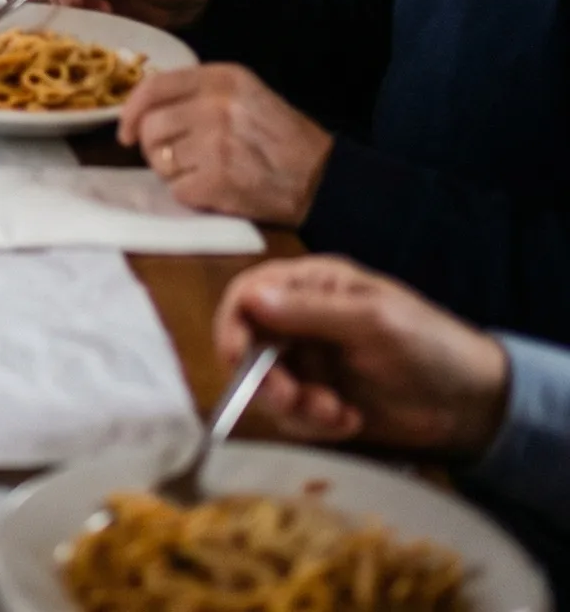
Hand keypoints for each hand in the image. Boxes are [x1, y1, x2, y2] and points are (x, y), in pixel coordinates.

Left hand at [120, 63, 333, 224]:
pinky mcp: (219, 181)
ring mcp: (216, 144)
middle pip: (150, 127)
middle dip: (153, 147)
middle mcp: (216, 105)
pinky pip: (177, 190)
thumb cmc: (278, 136)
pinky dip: (190, 194)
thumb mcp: (242, 94)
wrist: (323, 178)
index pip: (153, 86)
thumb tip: (140, 109)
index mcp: (221, 77)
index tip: (125, 131)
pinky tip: (214, 189)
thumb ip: (195, 93)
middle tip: (174, 158)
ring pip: (159, 160)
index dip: (131, 111)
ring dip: (171, 172)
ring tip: (200, 171)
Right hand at [215, 256, 509, 456]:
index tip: (236, 358)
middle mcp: (300, 321)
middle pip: (248, 344)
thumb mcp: (374, 322)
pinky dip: (314, 424)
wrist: (476, 404)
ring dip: (294, 406)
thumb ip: (312, 312)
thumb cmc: (430, 345)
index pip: (247, 295)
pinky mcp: (320, 400)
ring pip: (265, 385)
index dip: (233, 323)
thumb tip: (250, 300)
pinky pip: (293, 416)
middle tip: (295, 400)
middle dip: (265, 377)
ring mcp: (309, 363)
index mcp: (310, 285)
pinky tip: (350, 422)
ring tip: (336, 414)